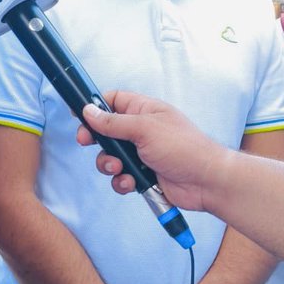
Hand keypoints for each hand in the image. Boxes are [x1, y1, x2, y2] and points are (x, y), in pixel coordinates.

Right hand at [78, 94, 230, 210]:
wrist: (206, 182)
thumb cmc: (183, 147)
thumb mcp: (145, 129)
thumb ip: (114, 122)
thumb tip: (88, 111)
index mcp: (143, 110)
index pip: (112, 100)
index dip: (94, 106)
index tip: (77, 113)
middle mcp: (140, 130)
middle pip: (105, 131)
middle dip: (96, 140)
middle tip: (86, 142)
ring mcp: (140, 154)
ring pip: (109, 157)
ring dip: (108, 164)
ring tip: (119, 168)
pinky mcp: (141, 175)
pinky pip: (120, 177)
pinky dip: (121, 181)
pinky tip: (131, 183)